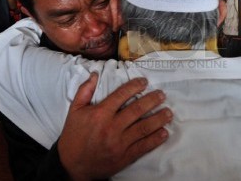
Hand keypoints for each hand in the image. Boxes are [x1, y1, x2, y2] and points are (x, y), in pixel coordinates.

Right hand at [58, 73, 172, 179]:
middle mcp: (111, 127)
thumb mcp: (74, 111)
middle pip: (137, 110)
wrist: (72, 166)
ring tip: (169, 112)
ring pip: (144, 128)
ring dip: (158, 119)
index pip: (121, 95)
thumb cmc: (74, 136)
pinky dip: (155, 139)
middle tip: (162, 95)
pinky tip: (164, 133)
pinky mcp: (125, 157)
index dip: (135, 86)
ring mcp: (119, 143)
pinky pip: (143, 146)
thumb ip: (84, 91)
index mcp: (100, 114)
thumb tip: (94, 74)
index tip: (145, 82)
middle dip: (152, 100)